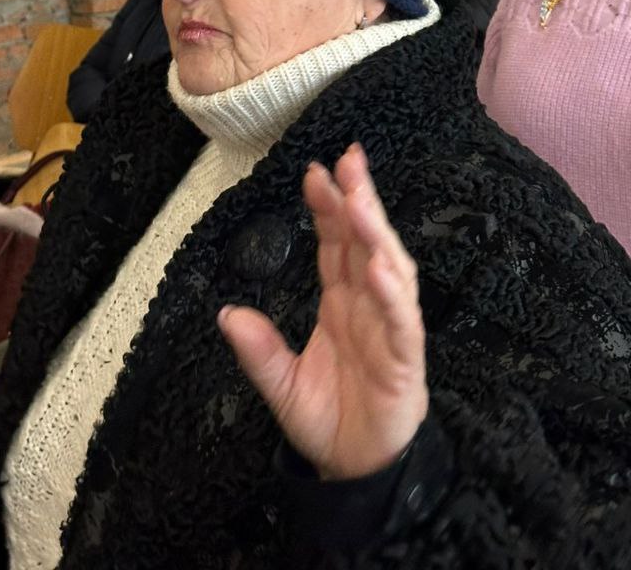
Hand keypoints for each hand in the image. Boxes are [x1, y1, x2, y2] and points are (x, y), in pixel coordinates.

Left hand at [218, 143, 427, 479]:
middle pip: (367, 243)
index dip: (328, 208)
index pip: (336, 245)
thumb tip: (226, 313)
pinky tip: (380, 269)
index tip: (315, 171)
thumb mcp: (281, 386)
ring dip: (377, 234)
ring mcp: (390, 328)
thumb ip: (259, 351)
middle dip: (360, 199)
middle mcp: (369, 306)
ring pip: (391, 269)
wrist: (355, 469)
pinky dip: (393, 294)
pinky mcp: (405, 359)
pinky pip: (402, 321)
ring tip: (360, 202)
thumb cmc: (328, 420)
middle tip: (350, 161)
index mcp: (342, 303)